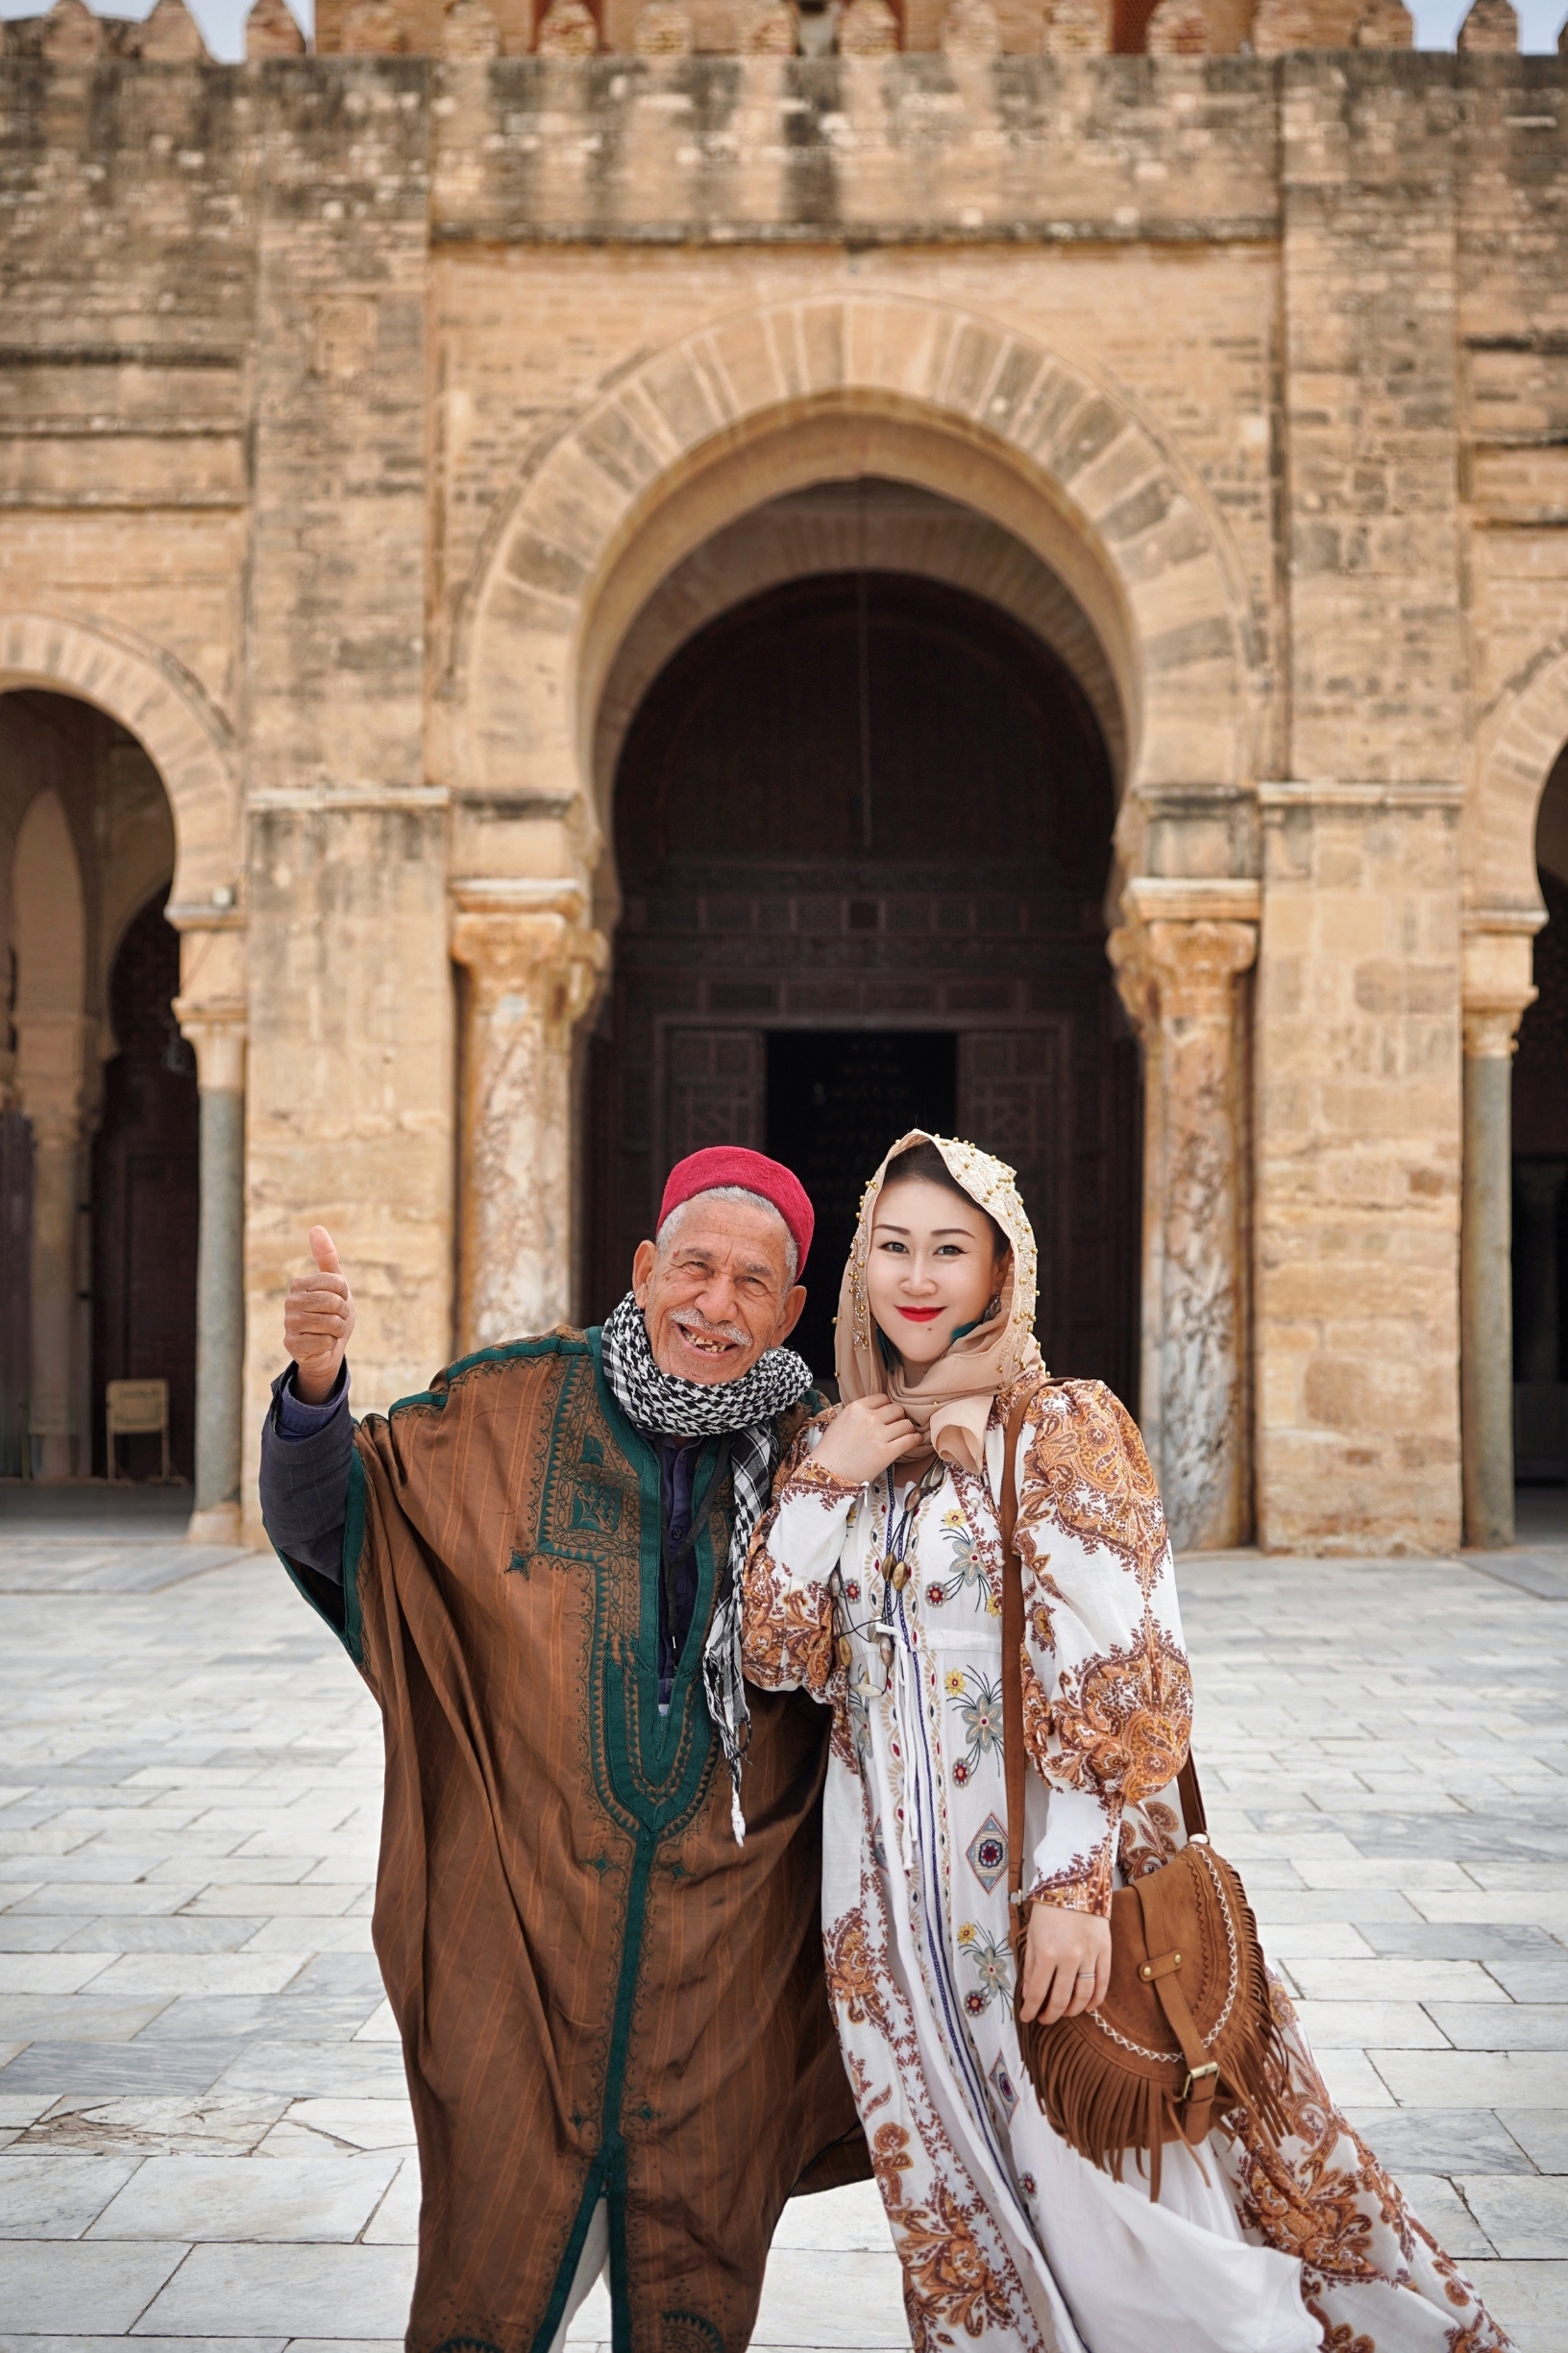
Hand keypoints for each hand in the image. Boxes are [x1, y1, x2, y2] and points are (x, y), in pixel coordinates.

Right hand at [284, 1226, 354, 1405]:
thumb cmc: (332, 1315)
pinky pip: (324, 1341)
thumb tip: (316, 1228)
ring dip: (338, 1330)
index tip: (338, 1302)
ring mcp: (288, 1323)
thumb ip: (327, 1258)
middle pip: (333, 1302)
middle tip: (336, 1319)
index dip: (345, 1295)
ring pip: (331, 1322)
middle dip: (343, 1313)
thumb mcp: (336, 1285)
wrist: (328, 1350)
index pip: (337, 1282)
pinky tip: (321, 1344)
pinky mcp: (291, 1344)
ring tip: (329, 1332)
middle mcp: (290, 1301)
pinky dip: (330, 1344)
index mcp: (299, 1284)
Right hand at [810, 1394, 923, 1485]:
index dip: (887, 1407)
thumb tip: (875, 1409)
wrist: (828, 1473)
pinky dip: (915, 1439)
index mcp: (856, 1408)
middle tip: (895, 1427)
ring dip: (907, 1429)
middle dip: (898, 1418)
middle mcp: (869, 1418)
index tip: (887, 1415)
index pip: (882, 1398)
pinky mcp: (887, 1452)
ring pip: (906, 1424)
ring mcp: (879, 1435)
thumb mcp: (840, 1421)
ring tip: (905, 1435)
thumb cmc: (832, 1450)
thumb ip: (858, 1412)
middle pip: (897, 1409)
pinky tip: (914, 1441)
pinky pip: (910, 1440)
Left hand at [1020, 1904, 1111, 2025]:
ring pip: (1083, 1995)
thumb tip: (1029, 1994)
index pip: (1037, 1992)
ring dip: (1072, 2010)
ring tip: (1064, 2013)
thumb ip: (1031, 1965)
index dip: (1030, 2009)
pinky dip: (1096, 1999)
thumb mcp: (1033, 1935)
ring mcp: (1089, 1955)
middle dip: (1050, 2015)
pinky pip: (1103, 1982)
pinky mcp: (1105, 1951)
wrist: (1076, 1883)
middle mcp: (1069, 1957)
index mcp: (1047, 1952)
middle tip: (1044, 2019)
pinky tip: (1088, 2007)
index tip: (1026, 2017)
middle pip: (1061, 1999)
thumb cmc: (1049, 1908)